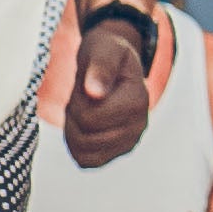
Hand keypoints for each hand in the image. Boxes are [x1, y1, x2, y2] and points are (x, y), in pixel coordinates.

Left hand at [59, 9, 152, 167]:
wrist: (114, 63)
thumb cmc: (107, 53)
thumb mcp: (103, 50)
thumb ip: (100, 68)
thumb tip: (95, 92)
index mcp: (138, 101)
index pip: (89, 119)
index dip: (76, 102)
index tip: (84, 85)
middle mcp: (139, 126)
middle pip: (85, 137)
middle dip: (74, 116)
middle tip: (82, 96)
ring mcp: (129, 142)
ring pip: (83, 152)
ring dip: (73, 130)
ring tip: (83, 108)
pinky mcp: (117, 151)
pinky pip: (87, 162)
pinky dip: (76, 146)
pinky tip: (81, 125)